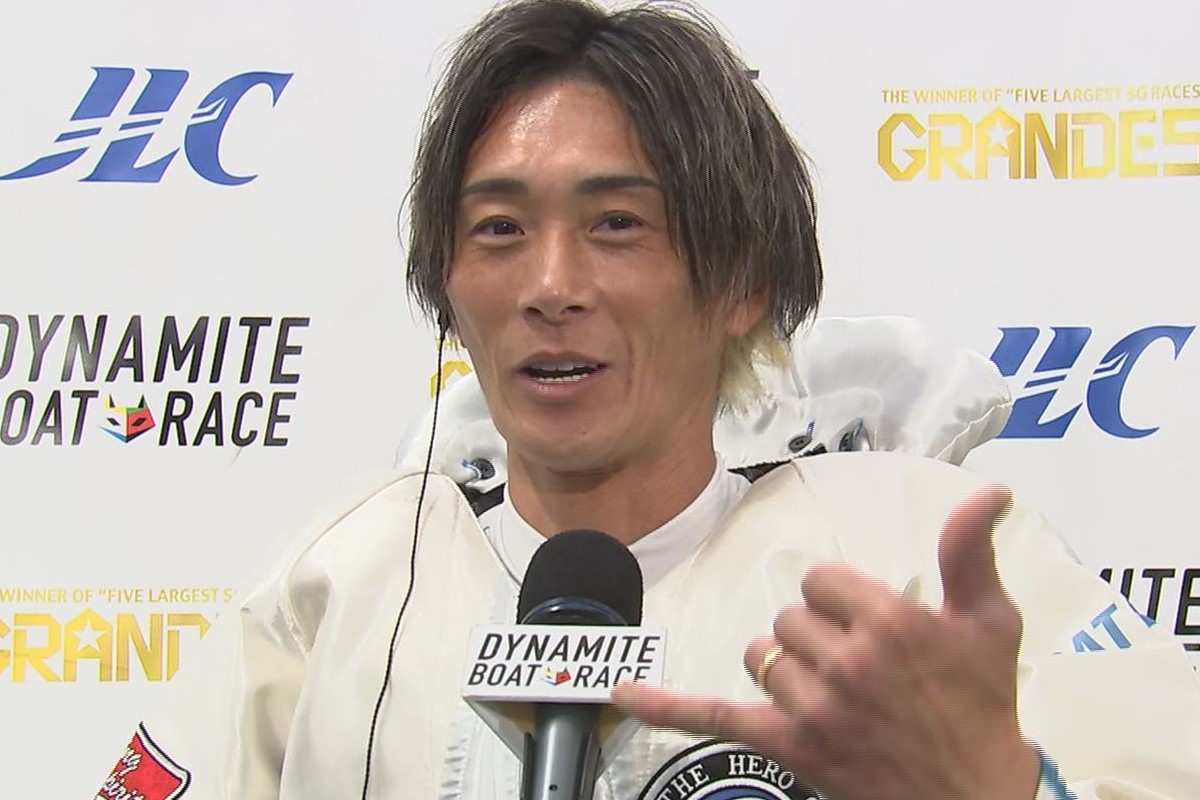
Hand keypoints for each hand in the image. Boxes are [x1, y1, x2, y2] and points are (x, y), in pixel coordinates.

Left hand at [613, 485, 1040, 799]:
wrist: (971, 796)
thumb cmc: (980, 708)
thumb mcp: (991, 623)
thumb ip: (971, 552)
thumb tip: (986, 491)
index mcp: (888, 621)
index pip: (820, 579)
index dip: (841, 600)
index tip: (868, 625)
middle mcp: (845, 660)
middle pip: (789, 615)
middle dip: (817, 634)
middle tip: (860, 667)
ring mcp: (812, 705)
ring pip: (761, 654)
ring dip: (787, 666)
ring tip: (833, 692)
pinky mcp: (788, 743)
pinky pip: (714, 714)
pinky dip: (666, 705)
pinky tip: (624, 692)